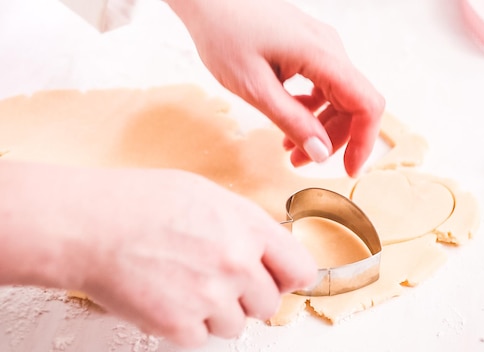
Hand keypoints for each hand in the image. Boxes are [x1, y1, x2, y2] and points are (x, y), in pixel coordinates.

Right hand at [0, 162, 316, 347]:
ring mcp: (211, 298)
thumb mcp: (208, 195)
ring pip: (236, 326)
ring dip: (216, 312)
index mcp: (249, 229)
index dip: (288, 277)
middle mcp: (238, 264)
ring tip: (185, 285)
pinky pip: (201, 338)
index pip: (300, 269)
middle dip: (247, 296)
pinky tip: (167, 298)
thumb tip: (266, 249)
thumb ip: (245, 225)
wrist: (89, 226)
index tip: (276, 279)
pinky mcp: (181, 326)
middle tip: (217, 281)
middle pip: (269, 304)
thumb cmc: (139, 202)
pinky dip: (185, 325)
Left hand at [167, 0, 384, 176]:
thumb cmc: (224, 33)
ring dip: (321, 126)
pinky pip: (324, 84)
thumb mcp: (254, 87)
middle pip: (354, 104)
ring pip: (339, 96)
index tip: (349, 170)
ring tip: (289, 146)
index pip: (366, 104)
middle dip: (333, 139)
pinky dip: (312, 108)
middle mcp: (329, 48)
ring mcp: (321, 46)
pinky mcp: (309, 47)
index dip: (364, 141)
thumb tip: (321, 152)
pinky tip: (289, 118)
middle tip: (300, 161)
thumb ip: (291, 120)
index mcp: (321, 56)